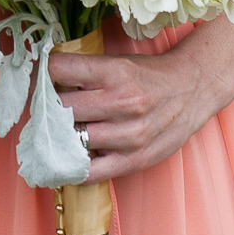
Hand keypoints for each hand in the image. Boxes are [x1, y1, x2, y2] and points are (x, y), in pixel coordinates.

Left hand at [46, 40, 223, 182]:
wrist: (192, 90)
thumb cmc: (149, 76)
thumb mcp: (117, 62)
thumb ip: (84, 71)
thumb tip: (44, 79)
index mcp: (114, 72)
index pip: (59, 70)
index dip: (45, 73)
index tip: (41, 79)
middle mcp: (121, 102)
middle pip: (62, 107)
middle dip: (49, 107)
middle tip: (45, 108)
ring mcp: (128, 134)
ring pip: (73, 139)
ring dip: (60, 137)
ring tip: (56, 133)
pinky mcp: (134, 159)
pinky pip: (91, 172)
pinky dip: (73, 170)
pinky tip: (64, 162)